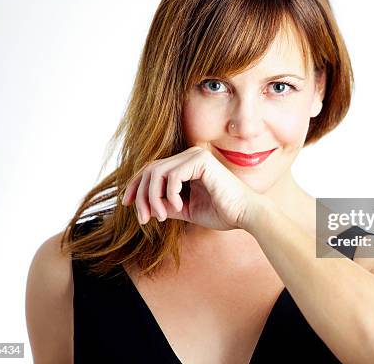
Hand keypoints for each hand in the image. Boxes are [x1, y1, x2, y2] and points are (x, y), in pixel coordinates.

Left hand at [121, 146, 261, 230]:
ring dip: (153, 197)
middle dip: (140, 195)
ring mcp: (195, 155)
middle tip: (143, 218)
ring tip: (162, 216)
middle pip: (150, 169)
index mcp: (187, 165)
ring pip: (157, 172)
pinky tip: (178, 207)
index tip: (128, 205)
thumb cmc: (222, 212)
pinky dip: (169, 194)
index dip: (136, 186)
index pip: (152, 170)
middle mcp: (190, 155)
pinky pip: (172, 175)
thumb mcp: (186, 210)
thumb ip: (166, 204)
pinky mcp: (201, 161)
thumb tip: (143, 206)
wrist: (246, 214)